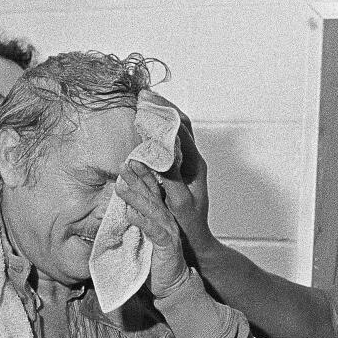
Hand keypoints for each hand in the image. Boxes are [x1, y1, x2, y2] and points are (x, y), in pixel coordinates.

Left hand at [115, 161, 189, 297]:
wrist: (174, 285)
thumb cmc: (158, 264)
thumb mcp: (144, 240)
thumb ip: (137, 225)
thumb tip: (123, 211)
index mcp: (161, 218)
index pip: (151, 192)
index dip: (141, 177)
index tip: (129, 163)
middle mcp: (166, 221)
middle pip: (152, 195)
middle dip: (138, 178)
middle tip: (125, 164)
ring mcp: (168, 232)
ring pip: (152, 209)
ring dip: (136, 197)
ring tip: (121, 186)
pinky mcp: (167, 246)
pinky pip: (154, 231)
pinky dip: (142, 222)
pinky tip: (131, 214)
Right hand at [118, 101, 214, 257]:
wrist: (195, 242)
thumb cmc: (188, 226)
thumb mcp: (179, 203)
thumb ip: (171, 178)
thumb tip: (159, 154)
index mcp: (195, 165)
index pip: (181, 129)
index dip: (164, 113)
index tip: (146, 101)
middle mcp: (192, 161)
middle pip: (180, 125)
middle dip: (163, 108)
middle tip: (143, 95)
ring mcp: (185, 165)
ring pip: (174, 133)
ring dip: (159, 117)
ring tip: (143, 104)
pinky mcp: (177, 171)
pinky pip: (167, 145)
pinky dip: (156, 133)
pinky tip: (143, 128)